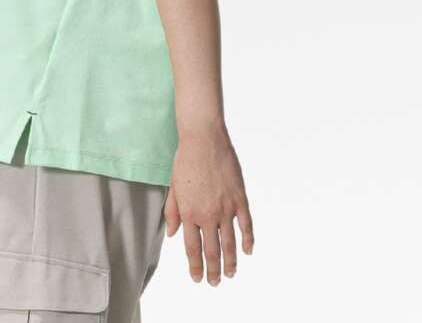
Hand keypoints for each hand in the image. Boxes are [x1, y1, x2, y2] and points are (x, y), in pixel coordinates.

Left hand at [164, 121, 254, 283]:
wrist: (203, 138)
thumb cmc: (185, 159)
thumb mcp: (173, 186)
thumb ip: (173, 211)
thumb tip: (174, 234)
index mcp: (189, 212)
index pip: (192, 248)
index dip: (196, 266)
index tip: (197, 278)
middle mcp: (207, 214)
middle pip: (212, 251)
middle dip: (213, 270)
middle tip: (214, 283)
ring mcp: (225, 208)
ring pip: (230, 243)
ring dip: (230, 262)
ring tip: (230, 274)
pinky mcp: (239, 198)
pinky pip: (246, 225)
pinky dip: (248, 240)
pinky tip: (247, 251)